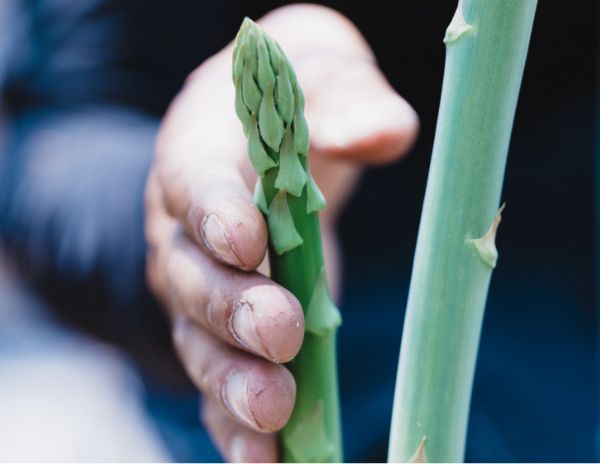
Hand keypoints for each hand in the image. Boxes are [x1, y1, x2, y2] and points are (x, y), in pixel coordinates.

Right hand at [145, 4, 417, 461]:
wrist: (260, 141)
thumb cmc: (290, 100)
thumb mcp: (318, 70)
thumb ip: (345, 94)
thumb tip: (382, 132)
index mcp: (199, 157)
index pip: (194, 185)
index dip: (215, 213)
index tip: (248, 238)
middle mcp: (188, 235)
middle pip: (195, 279)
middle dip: (235, 309)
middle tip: (279, 333)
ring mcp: (203, 294)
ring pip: (203, 344)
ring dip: (235, 382)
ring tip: (274, 413)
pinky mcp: (229, 335)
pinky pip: (223, 383)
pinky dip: (240, 425)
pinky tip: (267, 458)